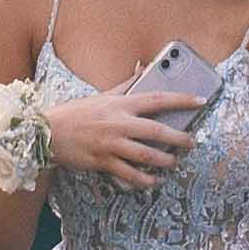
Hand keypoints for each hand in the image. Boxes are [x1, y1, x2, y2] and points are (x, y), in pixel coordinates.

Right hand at [46, 80, 202, 183]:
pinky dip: (144, 180)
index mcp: (120, 104)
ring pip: (146, 155)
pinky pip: (129, 174)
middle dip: (180, 138)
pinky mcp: (102, 161)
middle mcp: (118, 123)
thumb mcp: (102, 95)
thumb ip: (126, 84)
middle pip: (157, 131)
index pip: (158, 98)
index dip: (182, 99)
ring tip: (174, 163)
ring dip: (165, 161)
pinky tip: (153, 182)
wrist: (47, 132)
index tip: (200, 101)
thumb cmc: (76, 113)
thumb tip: (144, 67)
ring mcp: (111, 144)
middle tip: (192, 143)